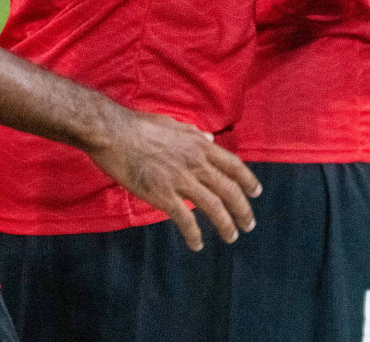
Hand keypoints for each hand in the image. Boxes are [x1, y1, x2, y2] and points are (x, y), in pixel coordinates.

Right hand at [84, 107, 261, 251]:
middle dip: (243, 210)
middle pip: (229, 190)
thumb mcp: (176, 125)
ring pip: (213, 206)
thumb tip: (210, 140)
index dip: (248, 181)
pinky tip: (197, 245)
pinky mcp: (162, 195)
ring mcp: (181, 180)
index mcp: (201, 146)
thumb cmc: (141, 126)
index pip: (234, 166)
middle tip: (249, 224)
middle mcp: (197, 163)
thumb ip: (195, 135)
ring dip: (225, 224)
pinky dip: (194, 234)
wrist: (114, 133)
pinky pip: (185, 219)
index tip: (256, 193)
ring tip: (231, 236)